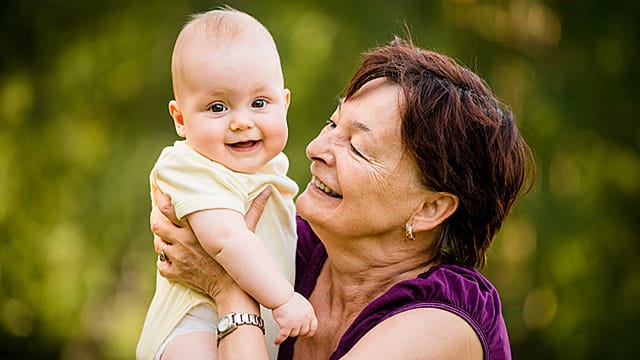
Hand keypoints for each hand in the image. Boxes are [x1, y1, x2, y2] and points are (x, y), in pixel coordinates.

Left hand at [151, 186, 272, 297]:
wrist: (234, 290)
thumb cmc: (240, 257)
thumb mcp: (248, 230)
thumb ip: (255, 208)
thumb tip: (269, 189)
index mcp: (196, 228)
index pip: (169, 209)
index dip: (161, 200)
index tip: (162, 194)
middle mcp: (184, 241)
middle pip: (157, 225)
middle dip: (156, 218)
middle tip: (160, 216)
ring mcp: (178, 258)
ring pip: (158, 244)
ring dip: (161, 240)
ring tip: (169, 237)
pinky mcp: (176, 274)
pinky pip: (161, 264)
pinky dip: (165, 261)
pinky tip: (173, 257)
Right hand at [272, 292, 317, 344]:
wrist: (281, 295)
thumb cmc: (289, 297)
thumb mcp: (302, 304)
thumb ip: (305, 312)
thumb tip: (304, 320)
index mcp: (310, 313)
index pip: (313, 327)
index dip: (309, 332)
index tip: (305, 335)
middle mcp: (305, 319)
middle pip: (303, 332)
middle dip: (297, 331)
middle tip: (291, 329)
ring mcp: (296, 323)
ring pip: (293, 334)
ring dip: (288, 332)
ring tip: (283, 328)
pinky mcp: (286, 325)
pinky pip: (283, 336)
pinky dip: (279, 340)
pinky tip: (276, 341)